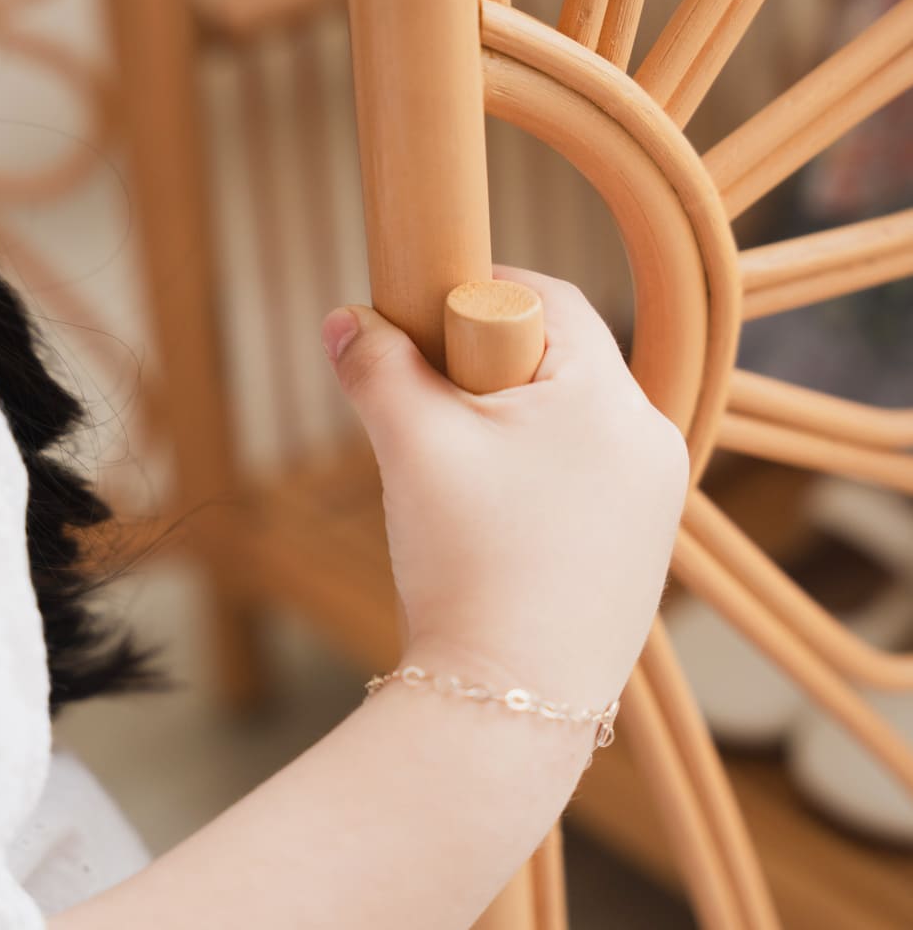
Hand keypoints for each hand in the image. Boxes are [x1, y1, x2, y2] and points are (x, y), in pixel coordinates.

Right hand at [323, 266, 686, 707]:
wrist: (508, 705)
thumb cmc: (470, 562)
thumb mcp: (411, 444)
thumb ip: (376, 366)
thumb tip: (345, 319)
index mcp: (611, 400)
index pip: (551, 299)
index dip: (481, 292)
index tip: (426, 319)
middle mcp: (650, 443)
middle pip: (561, 361)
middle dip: (487, 369)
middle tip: (431, 407)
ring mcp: (653, 503)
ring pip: (568, 423)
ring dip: (507, 427)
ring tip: (455, 479)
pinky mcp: (639, 551)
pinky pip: (582, 478)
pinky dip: (532, 477)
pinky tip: (491, 523)